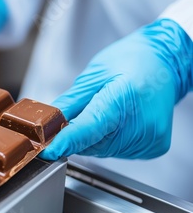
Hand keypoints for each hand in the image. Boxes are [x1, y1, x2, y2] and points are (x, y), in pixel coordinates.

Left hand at [41, 19, 192, 159]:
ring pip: (103, 150)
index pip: (88, 129)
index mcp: (122, 99)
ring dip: (94, 138)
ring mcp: (149, 138)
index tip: (48, 150)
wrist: (165, 62)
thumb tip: (47, 122)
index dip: (66, 141)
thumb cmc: (131, 61)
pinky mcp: (153, 147)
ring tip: (105, 112)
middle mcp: (140, 124)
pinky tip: (117, 122)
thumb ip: (70, 102)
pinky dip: (109, 140)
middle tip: (80, 113)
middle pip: (92, 143)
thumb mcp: (93, 75)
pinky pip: (118, 151)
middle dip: (77, 134)